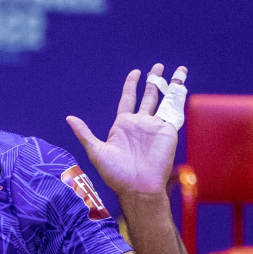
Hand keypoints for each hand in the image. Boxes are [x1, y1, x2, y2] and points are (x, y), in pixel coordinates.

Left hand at [67, 64, 184, 200]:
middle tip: (157, 66)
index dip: (131, 85)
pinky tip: (183, 86)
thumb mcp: (96, 151)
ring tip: (178, 70)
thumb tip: (69, 118)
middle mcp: (140, 123)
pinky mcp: (168, 132)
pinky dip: (179, 98)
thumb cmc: (116, 174)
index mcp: (123, 125)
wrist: (137, 187)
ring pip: (165, 100)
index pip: (128, 99)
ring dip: (171, 85)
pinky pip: (175, 111)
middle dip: (153, 81)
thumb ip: (85, 133)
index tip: (135, 72)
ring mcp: (155, 127)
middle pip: (149, 96)